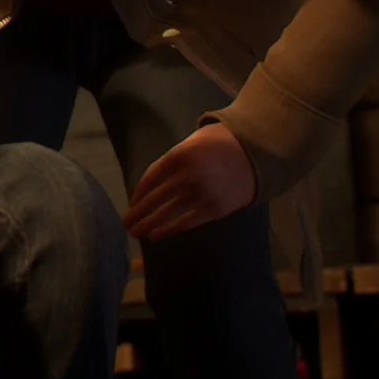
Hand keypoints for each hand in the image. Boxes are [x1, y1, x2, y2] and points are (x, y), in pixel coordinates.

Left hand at [123, 121, 255, 241]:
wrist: (253, 154)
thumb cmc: (216, 147)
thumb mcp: (190, 144)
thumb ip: (170, 162)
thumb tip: (148, 185)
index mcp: (177, 156)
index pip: (150, 179)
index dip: (138, 194)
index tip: (130, 204)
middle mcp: (187, 175)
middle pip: (154, 198)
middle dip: (137, 213)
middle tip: (125, 223)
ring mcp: (200, 193)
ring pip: (166, 213)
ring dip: (148, 224)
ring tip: (136, 232)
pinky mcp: (214, 208)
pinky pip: (186, 222)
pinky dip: (168, 230)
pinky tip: (155, 235)